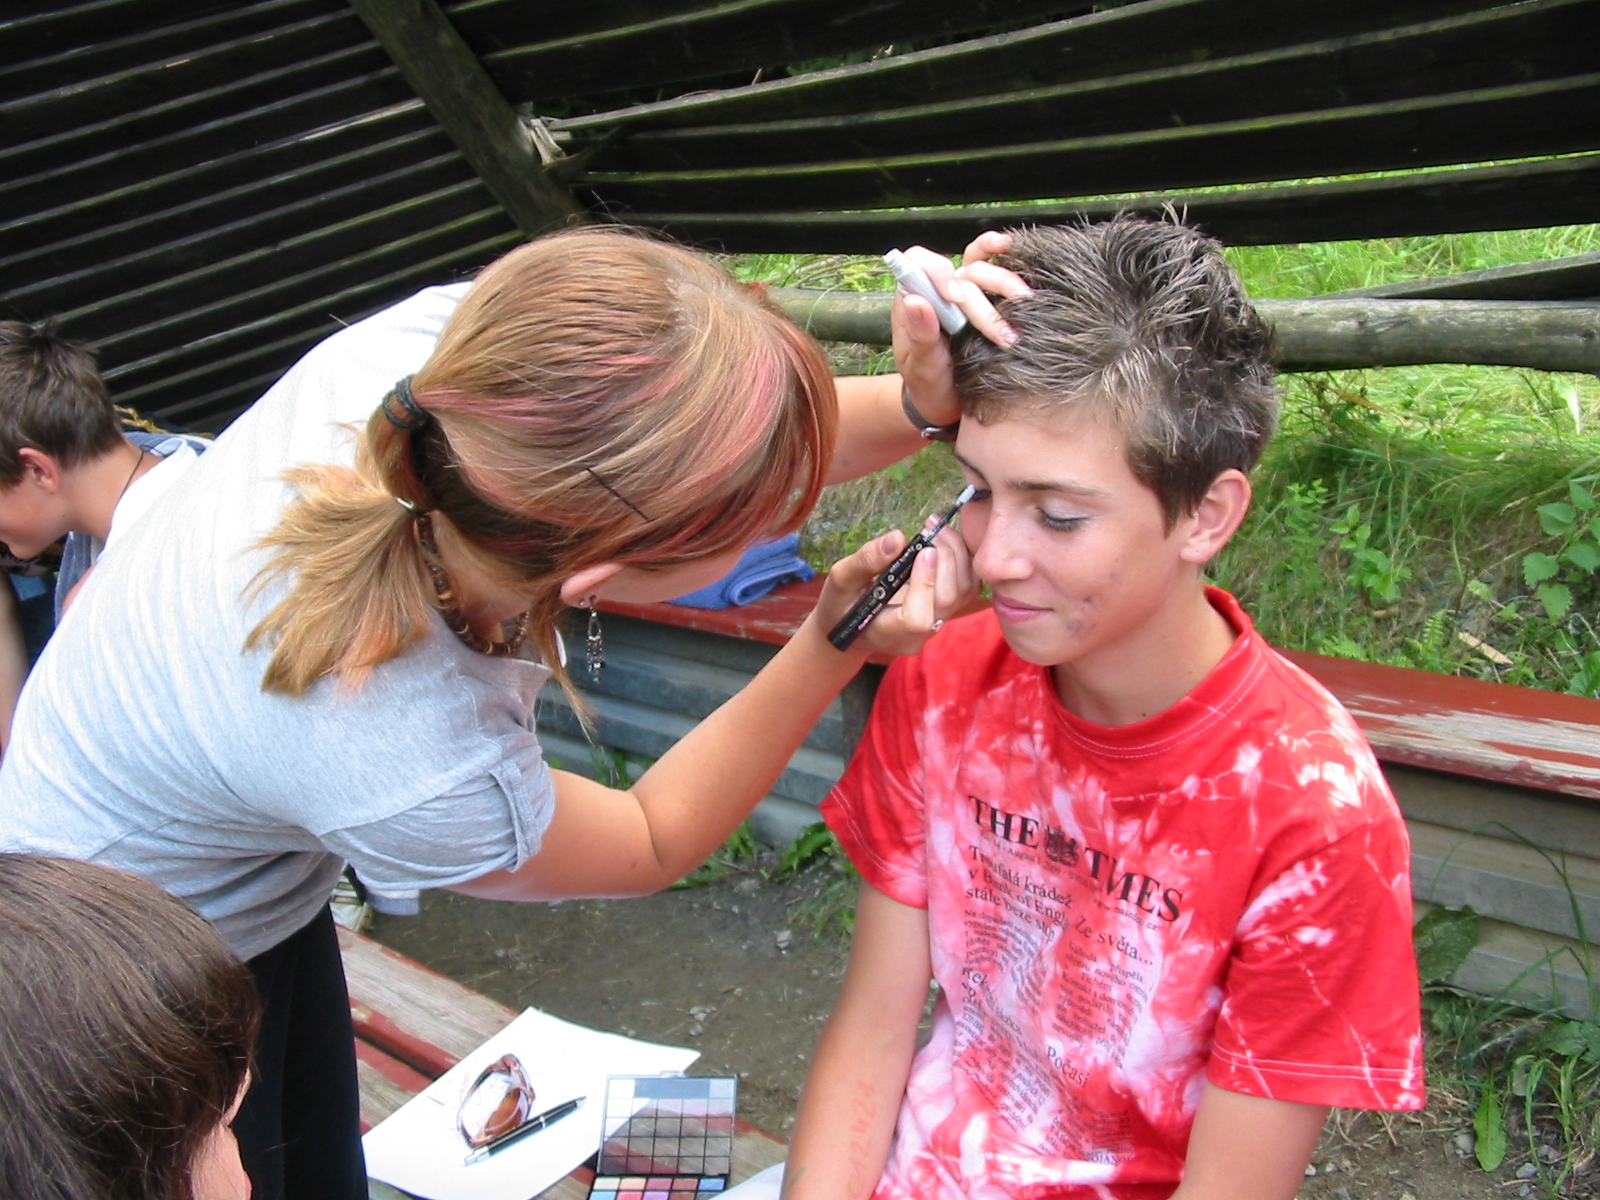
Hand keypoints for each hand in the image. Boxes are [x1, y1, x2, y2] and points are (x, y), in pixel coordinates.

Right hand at [812, 520, 975, 657]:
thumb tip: (897, 537)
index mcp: (888, 633)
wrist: (854, 626)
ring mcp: (935, 625)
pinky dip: (964, 559)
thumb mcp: (841, 582)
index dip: (925, 585)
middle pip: (947, 601)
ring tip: (938, 527)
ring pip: (963, 592)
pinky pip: (967, 587)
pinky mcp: (946, 611)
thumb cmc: (842, 605)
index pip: (917, 619)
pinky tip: (946, 538)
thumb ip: (865, 562)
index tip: (923, 551)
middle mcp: (918, 635)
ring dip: (957, 554)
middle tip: (931, 527)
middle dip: (946, 559)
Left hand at [892, 233, 1032, 428]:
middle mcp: (937, 292)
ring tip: (1023, 302)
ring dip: (1003, 282)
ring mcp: (962, 293)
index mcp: (913, 302)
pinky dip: (1003, 257)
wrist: (947, 402)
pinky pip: (990, 266)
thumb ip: (920, 336)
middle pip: (958, 271)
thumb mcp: (922, 367)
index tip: (953, 298)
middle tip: (1001, 330)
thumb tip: (915, 300)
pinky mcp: (984, 298)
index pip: (919, 265)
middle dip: (982, 294)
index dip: (938, 273)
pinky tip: (1013, 249)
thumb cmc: (929, 385)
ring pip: (980, 269)